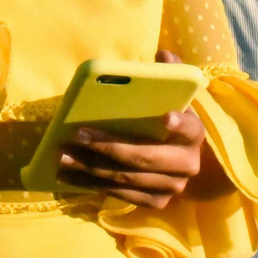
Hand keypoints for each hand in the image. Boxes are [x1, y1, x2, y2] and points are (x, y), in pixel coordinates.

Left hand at [56, 50, 209, 208]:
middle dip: (107, 147)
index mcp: (194, 133)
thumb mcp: (175, 98)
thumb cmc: (170, 120)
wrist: (184, 159)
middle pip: (143, 157)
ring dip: (91, 168)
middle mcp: (188, 164)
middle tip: (76, 135)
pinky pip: (120, 194)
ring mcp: (172, 187)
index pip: (190, 128)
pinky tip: (70, 175)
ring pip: (126, 178)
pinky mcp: (156, 202)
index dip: (179, 124)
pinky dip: (92, 184)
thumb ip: (170, 75)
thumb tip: (163, 55)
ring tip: (62, 156)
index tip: (166, 116)